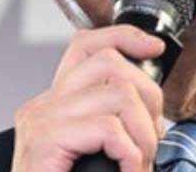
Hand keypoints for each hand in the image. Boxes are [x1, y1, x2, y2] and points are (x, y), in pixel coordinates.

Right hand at [11, 25, 166, 171]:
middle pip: (109, 63)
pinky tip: (129, 171)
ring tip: (139, 162)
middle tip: (149, 141)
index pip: (86, 45)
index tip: (153, 48)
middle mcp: (43, 106)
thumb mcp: (95, 154)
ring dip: (144, 133)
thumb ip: (112, 130)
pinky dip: (132, 154)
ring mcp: (41, 122)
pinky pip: (108, 128)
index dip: (124, 37)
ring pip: (117, 94)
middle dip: (148, 98)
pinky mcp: (45, 141)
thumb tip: (154, 117)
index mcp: (55, 105)